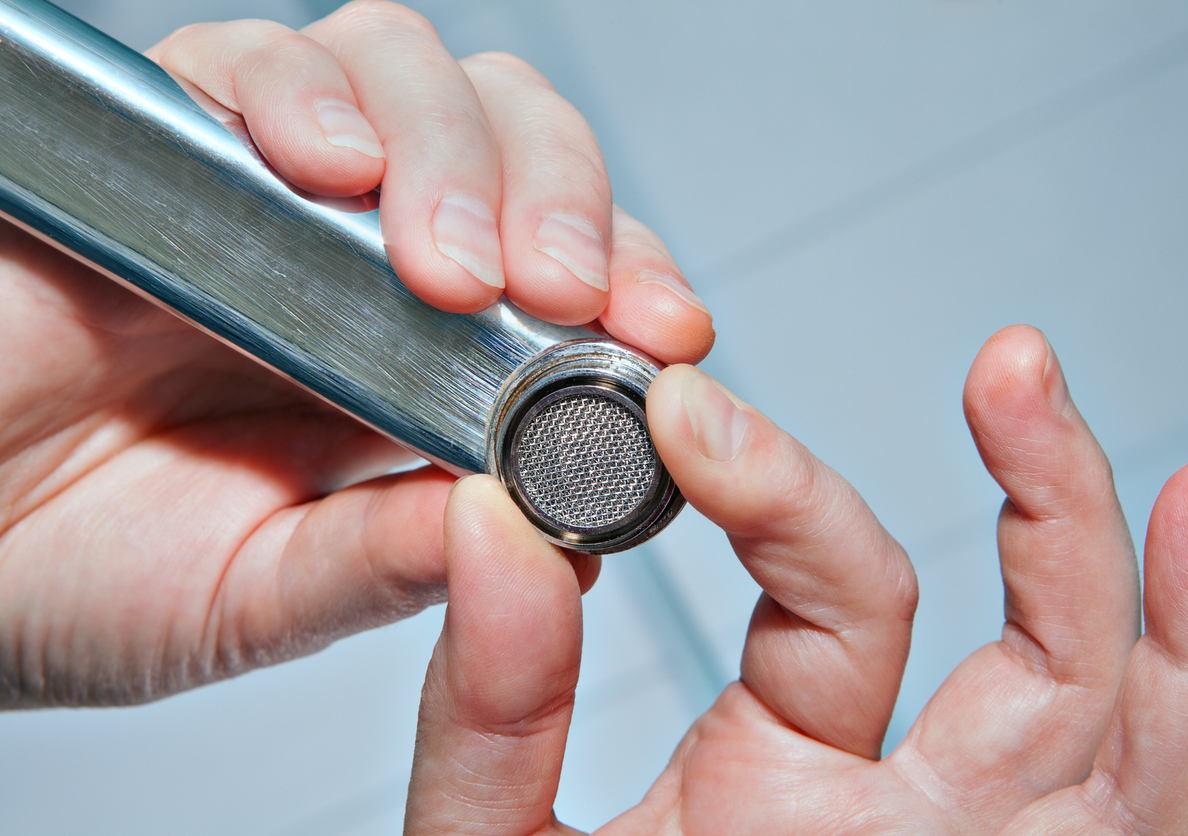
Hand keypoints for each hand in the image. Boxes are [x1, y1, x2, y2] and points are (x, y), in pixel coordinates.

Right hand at [0, 2, 711, 706]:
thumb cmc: (60, 573)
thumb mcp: (252, 594)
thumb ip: (381, 560)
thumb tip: (533, 533)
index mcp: (400, 362)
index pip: (557, 275)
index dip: (627, 284)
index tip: (668, 332)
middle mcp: (346, 260)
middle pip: (511, 148)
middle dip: (563, 205)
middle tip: (561, 292)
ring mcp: (255, 193)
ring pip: (405, 76)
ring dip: (453, 151)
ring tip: (447, 264)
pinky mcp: (153, 146)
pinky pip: (242, 65)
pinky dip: (302, 94)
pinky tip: (330, 165)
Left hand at [407, 325, 1187, 834]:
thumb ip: (495, 700)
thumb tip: (495, 523)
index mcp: (774, 771)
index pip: (820, 586)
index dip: (766, 485)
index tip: (681, 412)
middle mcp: (899, 810)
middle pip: (1015, 637)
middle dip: (1039, 494)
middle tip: (1011, 362)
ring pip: (1116, 719)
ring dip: (1155, 579)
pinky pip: (1157, 805)